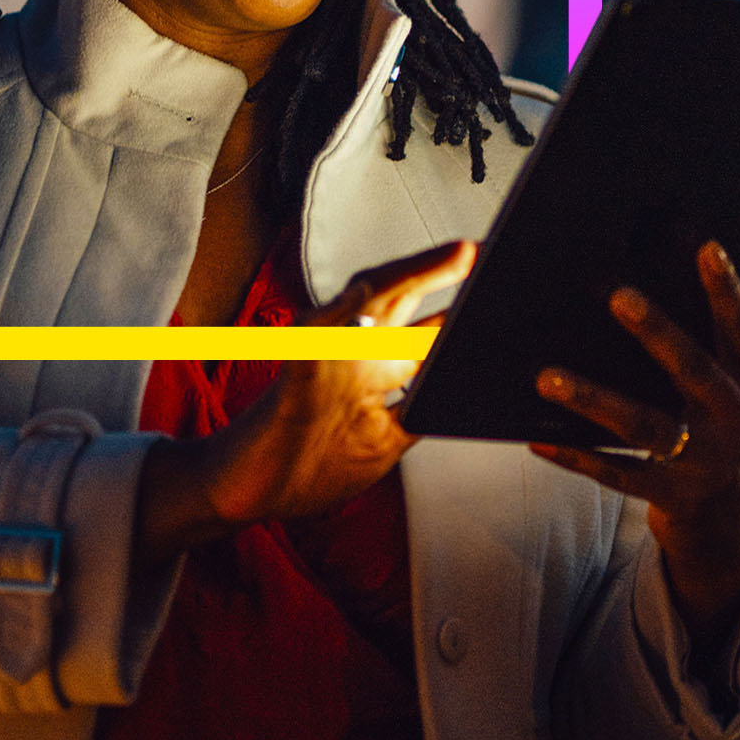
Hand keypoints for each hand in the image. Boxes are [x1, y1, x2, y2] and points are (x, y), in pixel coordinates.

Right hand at [135, 241, 472, 561]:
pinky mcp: (294, 381)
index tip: (496, 280)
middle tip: (485, 248)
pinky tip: (359, 297)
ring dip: (411, 274)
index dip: (461, 303)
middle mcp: (353, 356)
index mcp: (374, 371)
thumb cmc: (305, 465)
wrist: (243, 491)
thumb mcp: (383, 441)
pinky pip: (313, 343)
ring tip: (454, 255)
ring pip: (368, 303)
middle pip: (404, 300)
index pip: (424, 327)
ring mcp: (323, 363)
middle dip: (444, 272)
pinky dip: (336, 317)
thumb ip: (417, 410)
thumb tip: (463, 393)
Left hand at [528, 241, 739, 638]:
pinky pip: (618, 475)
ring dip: (593, 399)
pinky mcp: (675, 499)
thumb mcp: (735, 393)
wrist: (731, 528)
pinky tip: (537, 438)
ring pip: (644, 427)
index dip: (727, 290)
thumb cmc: (719, 432)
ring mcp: (709, 464)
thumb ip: (714, 347)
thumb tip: (666, 274)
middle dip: (657, 332)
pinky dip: (576, 457)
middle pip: (693, 370)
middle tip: (616, 295)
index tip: (707, 246)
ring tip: (545, 376)